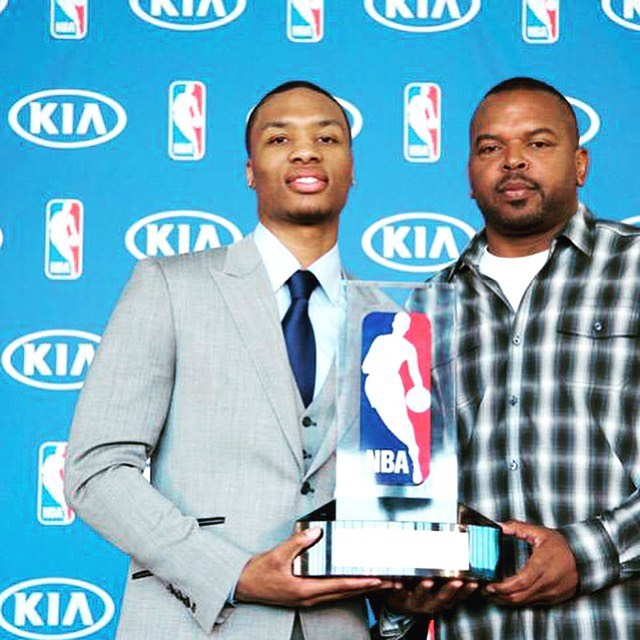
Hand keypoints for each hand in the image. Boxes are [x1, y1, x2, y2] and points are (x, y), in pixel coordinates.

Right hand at [235, 527, 397, 606]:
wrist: (244, 587)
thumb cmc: (259, 574)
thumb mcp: (277, 555)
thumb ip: (298, 543)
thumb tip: (316, 532)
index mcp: (305, 589)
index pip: (339, 586)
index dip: (360, 582)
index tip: (378, 578)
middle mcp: (311, 597)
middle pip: (347, 593)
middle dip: (371, 587)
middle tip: (393, 582)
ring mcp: (310, 598)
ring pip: (343, 595)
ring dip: (364, 589)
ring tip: (384, 583)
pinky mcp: (308, 594)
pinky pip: (334, 592)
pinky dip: (350, 588)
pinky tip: (358, 583)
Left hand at [385, 579, 477, 615]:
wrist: (401, 604)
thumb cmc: (423, 590)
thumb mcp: (437, 586)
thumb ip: (446, 573)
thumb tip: (461, 548)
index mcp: (443, 600)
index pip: (458, 597)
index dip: (467, 591)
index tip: (474, 583)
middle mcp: (432, 603)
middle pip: (442, 599)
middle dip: (449, 590)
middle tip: (457, 582)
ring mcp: (416, 602)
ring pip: (421, 596)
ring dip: (425, 589)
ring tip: (427, 581)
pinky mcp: (401, 598)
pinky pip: (400, 594)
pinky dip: (399, 589)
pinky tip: (398, 583)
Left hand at [484, 520, 577, 605]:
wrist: (584, 558)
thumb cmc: (561, 545)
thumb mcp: (540, 532)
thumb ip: (518, 528)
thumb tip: (500, 526)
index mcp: (542, 565)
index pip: (520, 582)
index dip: (503, 586)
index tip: (490, 585)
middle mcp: (547, 582)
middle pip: (520, 596)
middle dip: (500, 595)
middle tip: (486, 590)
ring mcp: (551, 593)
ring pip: (525, 602)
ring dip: (507, 600)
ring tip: (493, 594)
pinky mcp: (553, 598)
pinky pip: (533, 603)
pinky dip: (519, 600)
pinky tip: (509, 595)